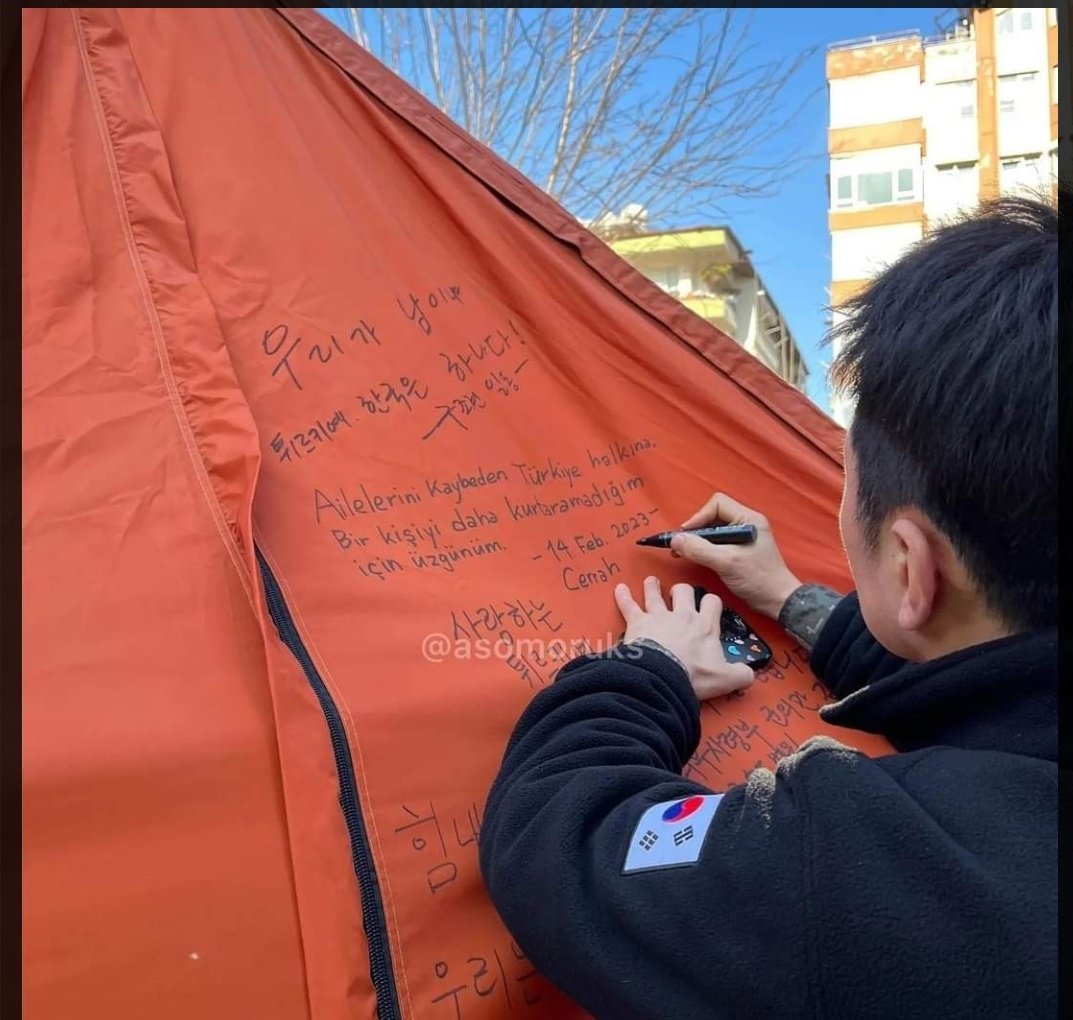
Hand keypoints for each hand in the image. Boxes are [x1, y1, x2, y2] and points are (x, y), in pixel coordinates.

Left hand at [614, 577, 754, 700]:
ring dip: (653, 587)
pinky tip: (619, 589)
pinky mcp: (637, 622)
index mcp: (704, 626)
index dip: (711, 602)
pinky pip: (628, 605)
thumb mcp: (726, 679)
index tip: (709, 604)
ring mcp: (658, 616)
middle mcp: (682, 616)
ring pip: (655, 593)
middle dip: (682, 591)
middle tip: (679, 593)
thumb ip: (741, 675)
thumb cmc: (694, 675)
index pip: (712, 603)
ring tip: (651, 581)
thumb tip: (750, 675)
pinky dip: (623, 597)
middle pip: (683, 591)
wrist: (664, 676)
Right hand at [670, 492, 800, 619]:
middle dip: (695, 530)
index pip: (717, 504)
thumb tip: (676, 540)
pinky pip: (717, 542)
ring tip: (684, 552)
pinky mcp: (739, 549)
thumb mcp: (726, 563)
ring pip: (713, 529)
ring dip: (698, 540)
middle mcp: (746, 523)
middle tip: (682, 545)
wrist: (777, 601)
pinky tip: (696, 557)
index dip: (699, 517)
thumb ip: (700, 550)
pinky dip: (704, 548)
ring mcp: (743, 536)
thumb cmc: (759, 580)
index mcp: (748, 519)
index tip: (686, 535)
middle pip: (713, 515)